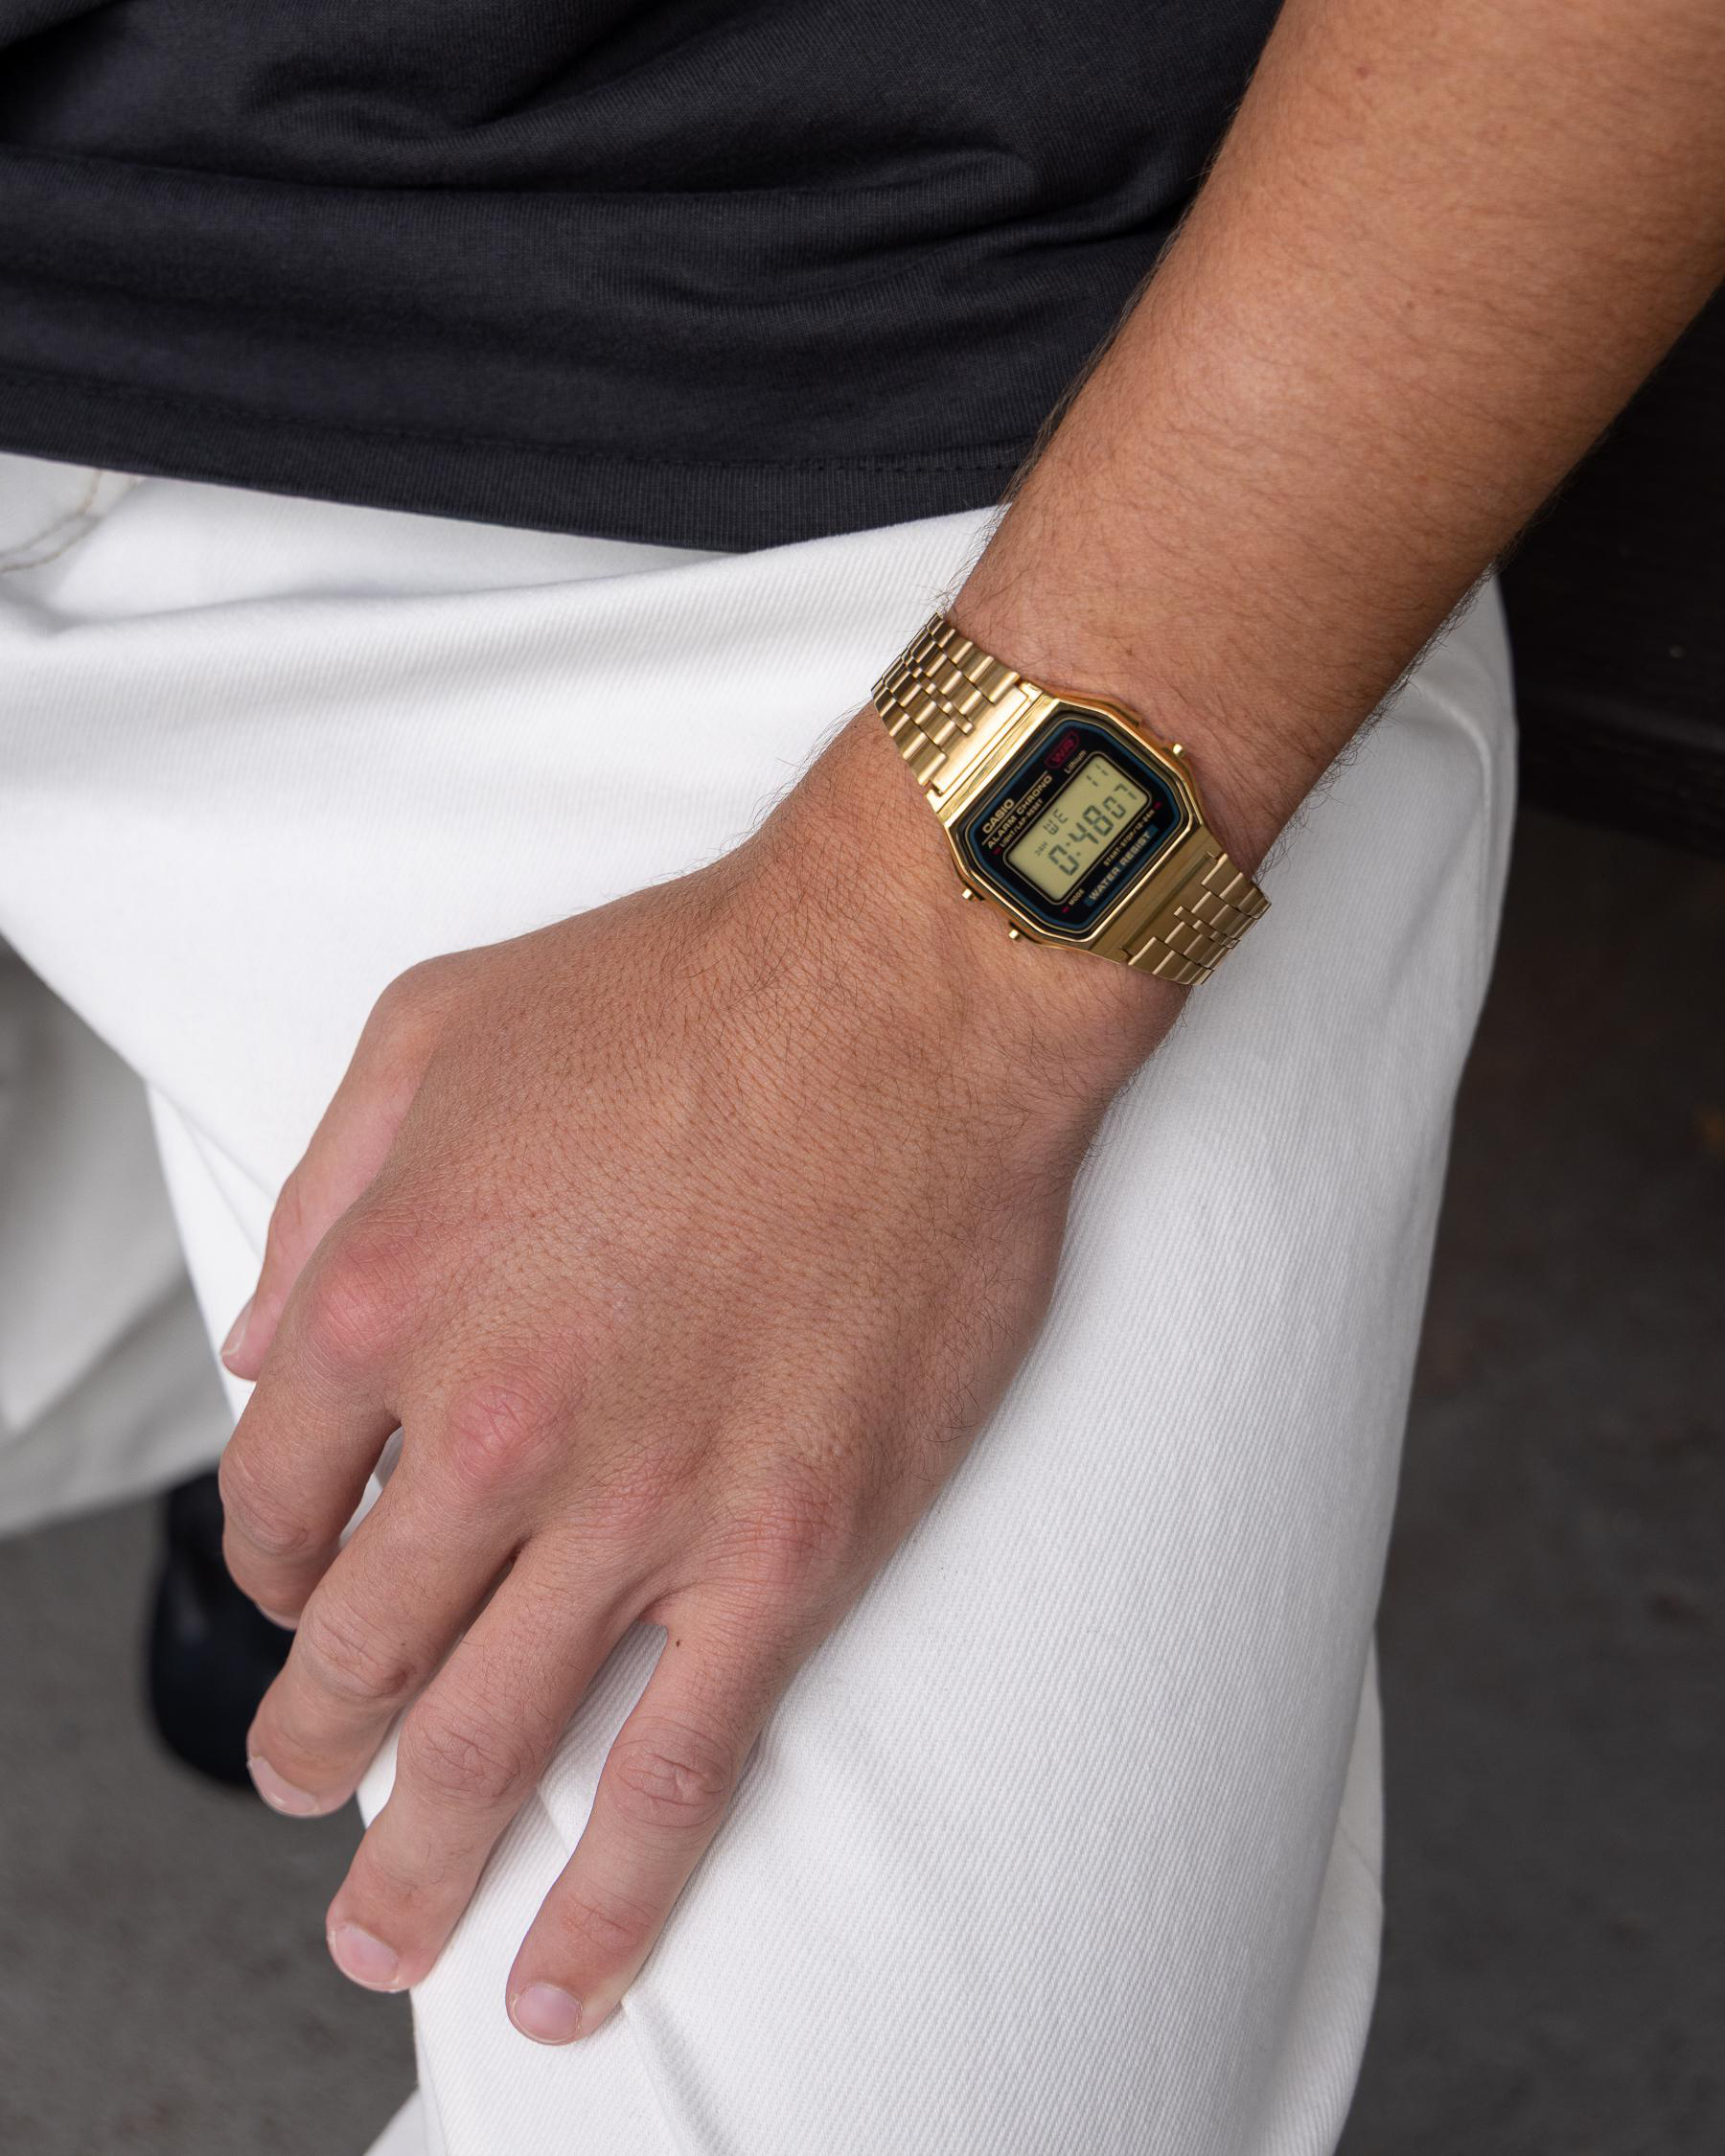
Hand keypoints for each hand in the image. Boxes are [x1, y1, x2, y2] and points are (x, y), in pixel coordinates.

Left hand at [219, 712, 1174, 2041]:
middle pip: (356, 1651)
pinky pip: (678, 1772)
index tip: (300, 1589)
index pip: (275, 1503)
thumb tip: (259, 1345)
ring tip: (386, 1933)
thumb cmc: (683, 988)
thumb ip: (320, 1195)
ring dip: (416, 1857)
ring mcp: (640, 1510)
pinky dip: (611, 1902)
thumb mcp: (432, 1031)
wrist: (907, 990)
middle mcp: (489, 1432)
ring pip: (487, 1741)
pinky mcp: (784, 1554)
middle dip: (313, 1742)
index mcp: (384, 1299)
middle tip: (308, 1786)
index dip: (271, 1567)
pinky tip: (564, 1979)